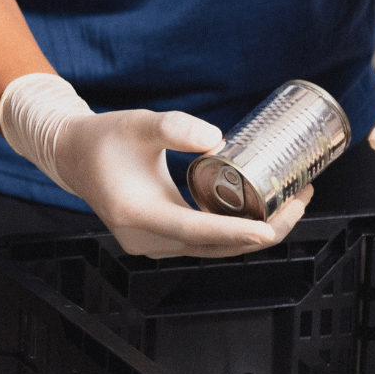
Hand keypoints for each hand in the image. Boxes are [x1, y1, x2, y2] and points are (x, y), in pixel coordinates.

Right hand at [0, 74, 308, 257]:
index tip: (271, 225)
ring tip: (292, 202)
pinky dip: (236, 232)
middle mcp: (146, 240)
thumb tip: (217, 139)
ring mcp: (153, 246)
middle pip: (216, 247)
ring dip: (255, 233)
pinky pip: (206, 245)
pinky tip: (261, 211)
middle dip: (265, 231)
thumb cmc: (104, 139)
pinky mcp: (160, 243)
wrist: (73, 157)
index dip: (238, 232)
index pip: (197, 232)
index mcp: (138, 214)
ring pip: (215, 250)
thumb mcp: (138, 123)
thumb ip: (175, 127)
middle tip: (300, 199)